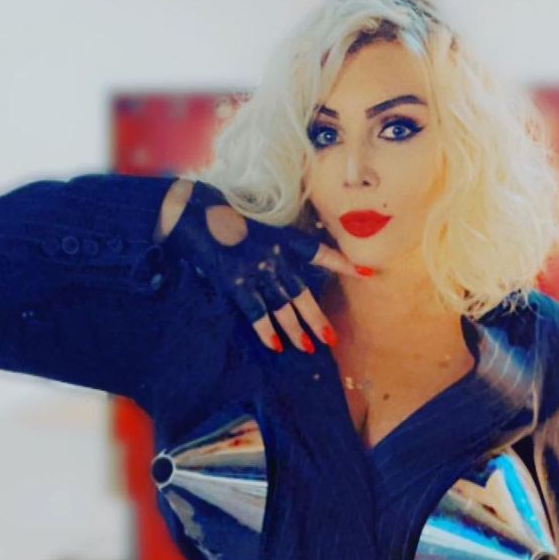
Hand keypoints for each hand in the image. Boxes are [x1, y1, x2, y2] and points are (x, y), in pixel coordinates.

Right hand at [163, 179, 368, 352]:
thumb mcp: (252, 227)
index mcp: (281, 238)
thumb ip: (268, 247)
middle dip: (317, 316)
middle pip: (302, 291)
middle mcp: (274, 255)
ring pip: (283, 305)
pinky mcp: (236, 281)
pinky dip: (266, 329)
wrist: (191, 213)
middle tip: (331, 338)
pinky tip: (276, 345)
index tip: (367, 274)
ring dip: (296, 328)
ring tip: (309, 346)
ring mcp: (256, 270)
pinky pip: (256, 311)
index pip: (318, 252)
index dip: (342, 263)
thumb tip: (279, 270)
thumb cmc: (220, 217)